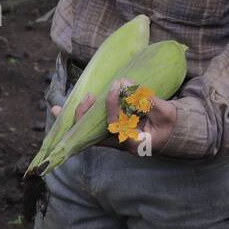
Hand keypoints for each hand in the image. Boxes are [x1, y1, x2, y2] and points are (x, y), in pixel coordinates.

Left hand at [49, 78, 177, 154]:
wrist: (173, 133)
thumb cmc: (170, 124)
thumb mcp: (166, 113)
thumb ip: (148, 101)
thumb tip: (126, 84)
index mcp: (133, 143)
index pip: (116, 125)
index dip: (113, 105)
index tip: (116, 86)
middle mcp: (120, 144)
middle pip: (93, 135)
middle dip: (83, 118)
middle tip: (86, 98)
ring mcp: (114, 139)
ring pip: (89, 132)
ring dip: (75, 119)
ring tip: (54, 109)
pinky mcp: (112, 132)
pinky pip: (92, 126)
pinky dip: (80, 118)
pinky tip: (63, 109)